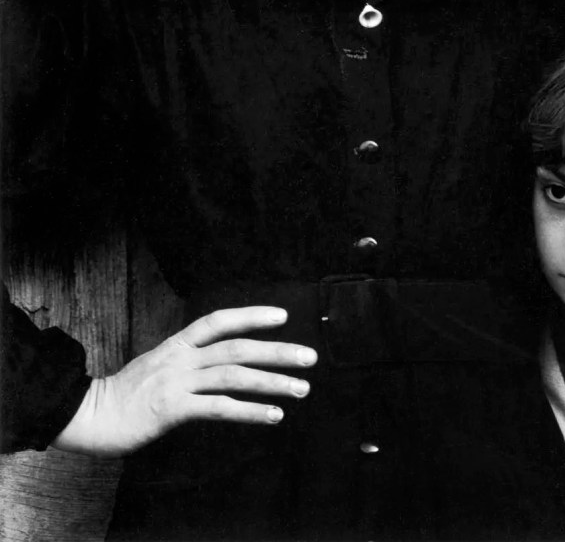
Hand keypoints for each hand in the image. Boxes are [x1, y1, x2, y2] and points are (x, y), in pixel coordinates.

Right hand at [52, 306, 316, 456]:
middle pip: (237, 347)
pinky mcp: (172, 409)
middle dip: (277, 351)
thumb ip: (189, 361)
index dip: (251, 315)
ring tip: (301, 389)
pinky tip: (273, 415)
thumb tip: (220, 364)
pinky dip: (250, 411)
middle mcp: (181, 358)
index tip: (282, 315)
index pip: (219, 320)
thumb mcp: (159, 365)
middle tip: (310, 357)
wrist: (88, 414)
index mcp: (177, 344)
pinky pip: (219, 408)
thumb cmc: (125, 393)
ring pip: (234, 375)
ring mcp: (177, 382)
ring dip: (272, 382)